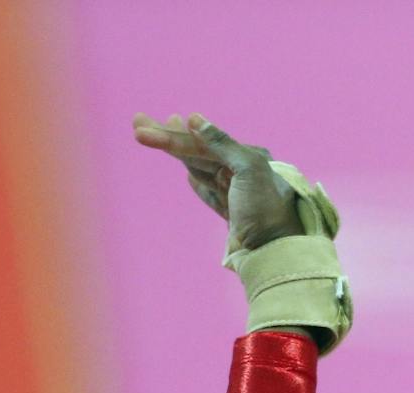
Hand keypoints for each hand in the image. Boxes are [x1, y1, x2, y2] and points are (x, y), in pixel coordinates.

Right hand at [131, 112, 306, 250]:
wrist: (275, 251)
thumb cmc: (265, 209)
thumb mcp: (248, 169)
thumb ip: (222, 144)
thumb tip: (195, 119)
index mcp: (249, 158)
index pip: (203, 143)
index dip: (175, 135)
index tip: (151, 124)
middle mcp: (242, 173)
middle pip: (198, 153)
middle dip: (168, 140)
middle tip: (138, 125)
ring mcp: (237, 195)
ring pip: (201, 171)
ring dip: (179, 156)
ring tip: (157, 138)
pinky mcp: (234, 216)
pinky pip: (212, 194)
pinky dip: (200, 184)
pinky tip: (189, 176)